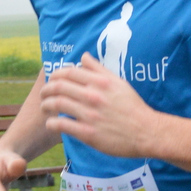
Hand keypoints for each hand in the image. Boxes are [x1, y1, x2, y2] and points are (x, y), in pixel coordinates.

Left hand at [41, 53, 158, 158]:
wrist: (147, 132)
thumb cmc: (133, 107)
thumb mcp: (119, 83)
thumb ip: (99, 69)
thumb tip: (84, 57)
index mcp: (100, 82)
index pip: (69, 72)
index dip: (56, 75)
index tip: (52, 80)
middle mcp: (93, 96)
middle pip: (59, 86)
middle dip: (46, 89)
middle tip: (44, 94)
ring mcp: (90, 115)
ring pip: (57, 104)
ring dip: (46, 104)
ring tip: (45, 107)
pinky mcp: (88, 133)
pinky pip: (62, 125)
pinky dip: (52, 123)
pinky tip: (51, 123)